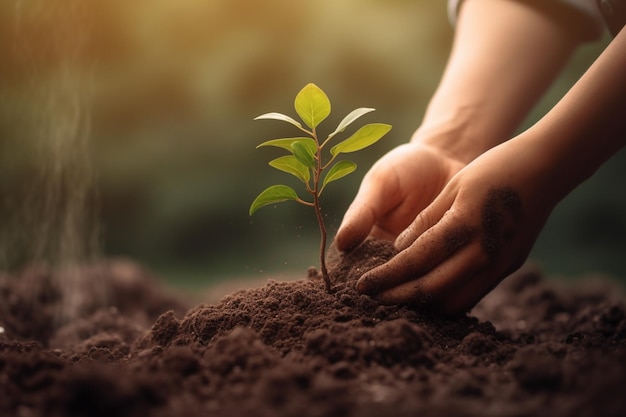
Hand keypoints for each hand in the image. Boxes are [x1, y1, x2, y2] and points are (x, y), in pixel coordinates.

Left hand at [355, 135, 562, 315]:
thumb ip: (426, 221)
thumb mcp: (453, 187)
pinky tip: (429, 295)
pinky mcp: (509, 268)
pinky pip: (472, 295)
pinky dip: (447, 300)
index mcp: (465, 225)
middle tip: (372, 299)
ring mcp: (500, 264)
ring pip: (453, 301)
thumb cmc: (492, 170)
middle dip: (397, 297)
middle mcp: (484, 251)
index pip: (415, 260)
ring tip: (397, 299)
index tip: (362, 285)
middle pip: (432, 289)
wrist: (545, 169)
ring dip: (422, 304)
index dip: (386, 276)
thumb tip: (399, 251)